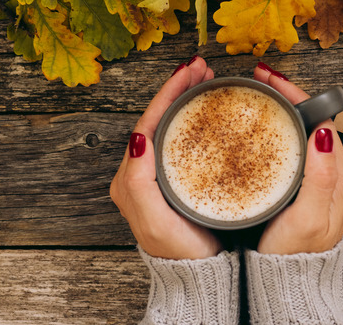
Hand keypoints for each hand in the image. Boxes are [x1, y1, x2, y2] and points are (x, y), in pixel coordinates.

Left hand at [110, 56, 221, 259]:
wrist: (198, 275)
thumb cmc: (177, 250)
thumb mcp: (154, 218)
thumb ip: (140, 181)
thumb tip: (138, 136)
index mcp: (131, 175)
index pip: (148, 121)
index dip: (168, 92)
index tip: (188, 71)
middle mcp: (141, 170)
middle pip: (159, 117)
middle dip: (178, 88)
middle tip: (201, 67)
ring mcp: (160, 173)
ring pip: (172, 125)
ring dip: (186, 100)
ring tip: (205, 80)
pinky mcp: (178, 178)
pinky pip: (184, 139)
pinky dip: (195, 118)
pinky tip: (210, 112)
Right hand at [253, 64, 342, 254]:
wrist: (289, 282)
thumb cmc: (296, 254)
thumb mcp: (309, 217)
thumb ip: (321, 176)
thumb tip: (324, 133)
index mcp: (342, 177)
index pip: (322, 120)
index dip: (296, 96)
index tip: (270, 80)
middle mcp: (337, 174)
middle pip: (314, 121)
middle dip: (288, 96)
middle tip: (259, 80)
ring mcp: (324, 180)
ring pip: (305, 132)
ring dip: (284, 110)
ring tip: (258, 95)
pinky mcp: (309, 186)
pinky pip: (297, 147)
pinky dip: (281, 130)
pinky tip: (263, 127)